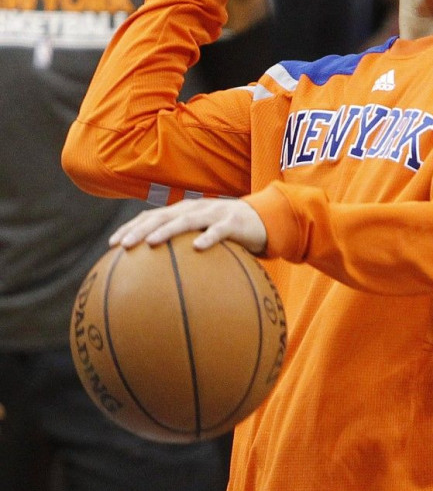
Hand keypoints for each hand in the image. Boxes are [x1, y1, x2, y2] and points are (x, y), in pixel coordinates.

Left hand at [109, 197, 267, 253]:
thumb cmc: (226, 234)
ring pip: (186, 220)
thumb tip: (158, 281)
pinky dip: (208, 237)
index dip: (130, 227)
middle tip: (122, 245)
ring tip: (151, 243)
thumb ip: (183, 253)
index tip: (111, 245)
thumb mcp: (202, 239)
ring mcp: (213, 214)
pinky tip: (199, 248)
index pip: (150, 217)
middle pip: (161, 216)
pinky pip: (219, 230)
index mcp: (183, 213)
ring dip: (167, 231)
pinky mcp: (232, 222)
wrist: (262, 219)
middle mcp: (193, 209)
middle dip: (140, 229)